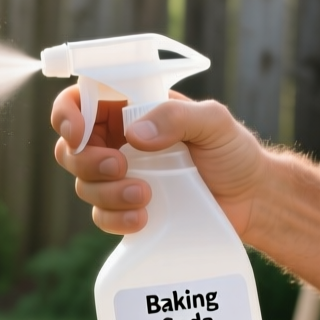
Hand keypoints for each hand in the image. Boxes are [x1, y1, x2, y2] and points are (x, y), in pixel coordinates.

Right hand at [50, 86, 268, 235]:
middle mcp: (120, 141)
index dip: (67, 113)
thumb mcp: (213, 122)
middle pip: (71, 148)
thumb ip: (176, 117)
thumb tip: (133, 135)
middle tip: (119, 168)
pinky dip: (113, 218)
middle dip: (85, 160)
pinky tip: (141, 219)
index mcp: (132, 110)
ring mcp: (122, 177)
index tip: (77, 132)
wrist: (253, 200)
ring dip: (105, 192)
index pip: (81, 101)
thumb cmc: (234, 152)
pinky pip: (101, 216)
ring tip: (145, 197)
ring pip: (83, 184)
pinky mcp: (128, 209)